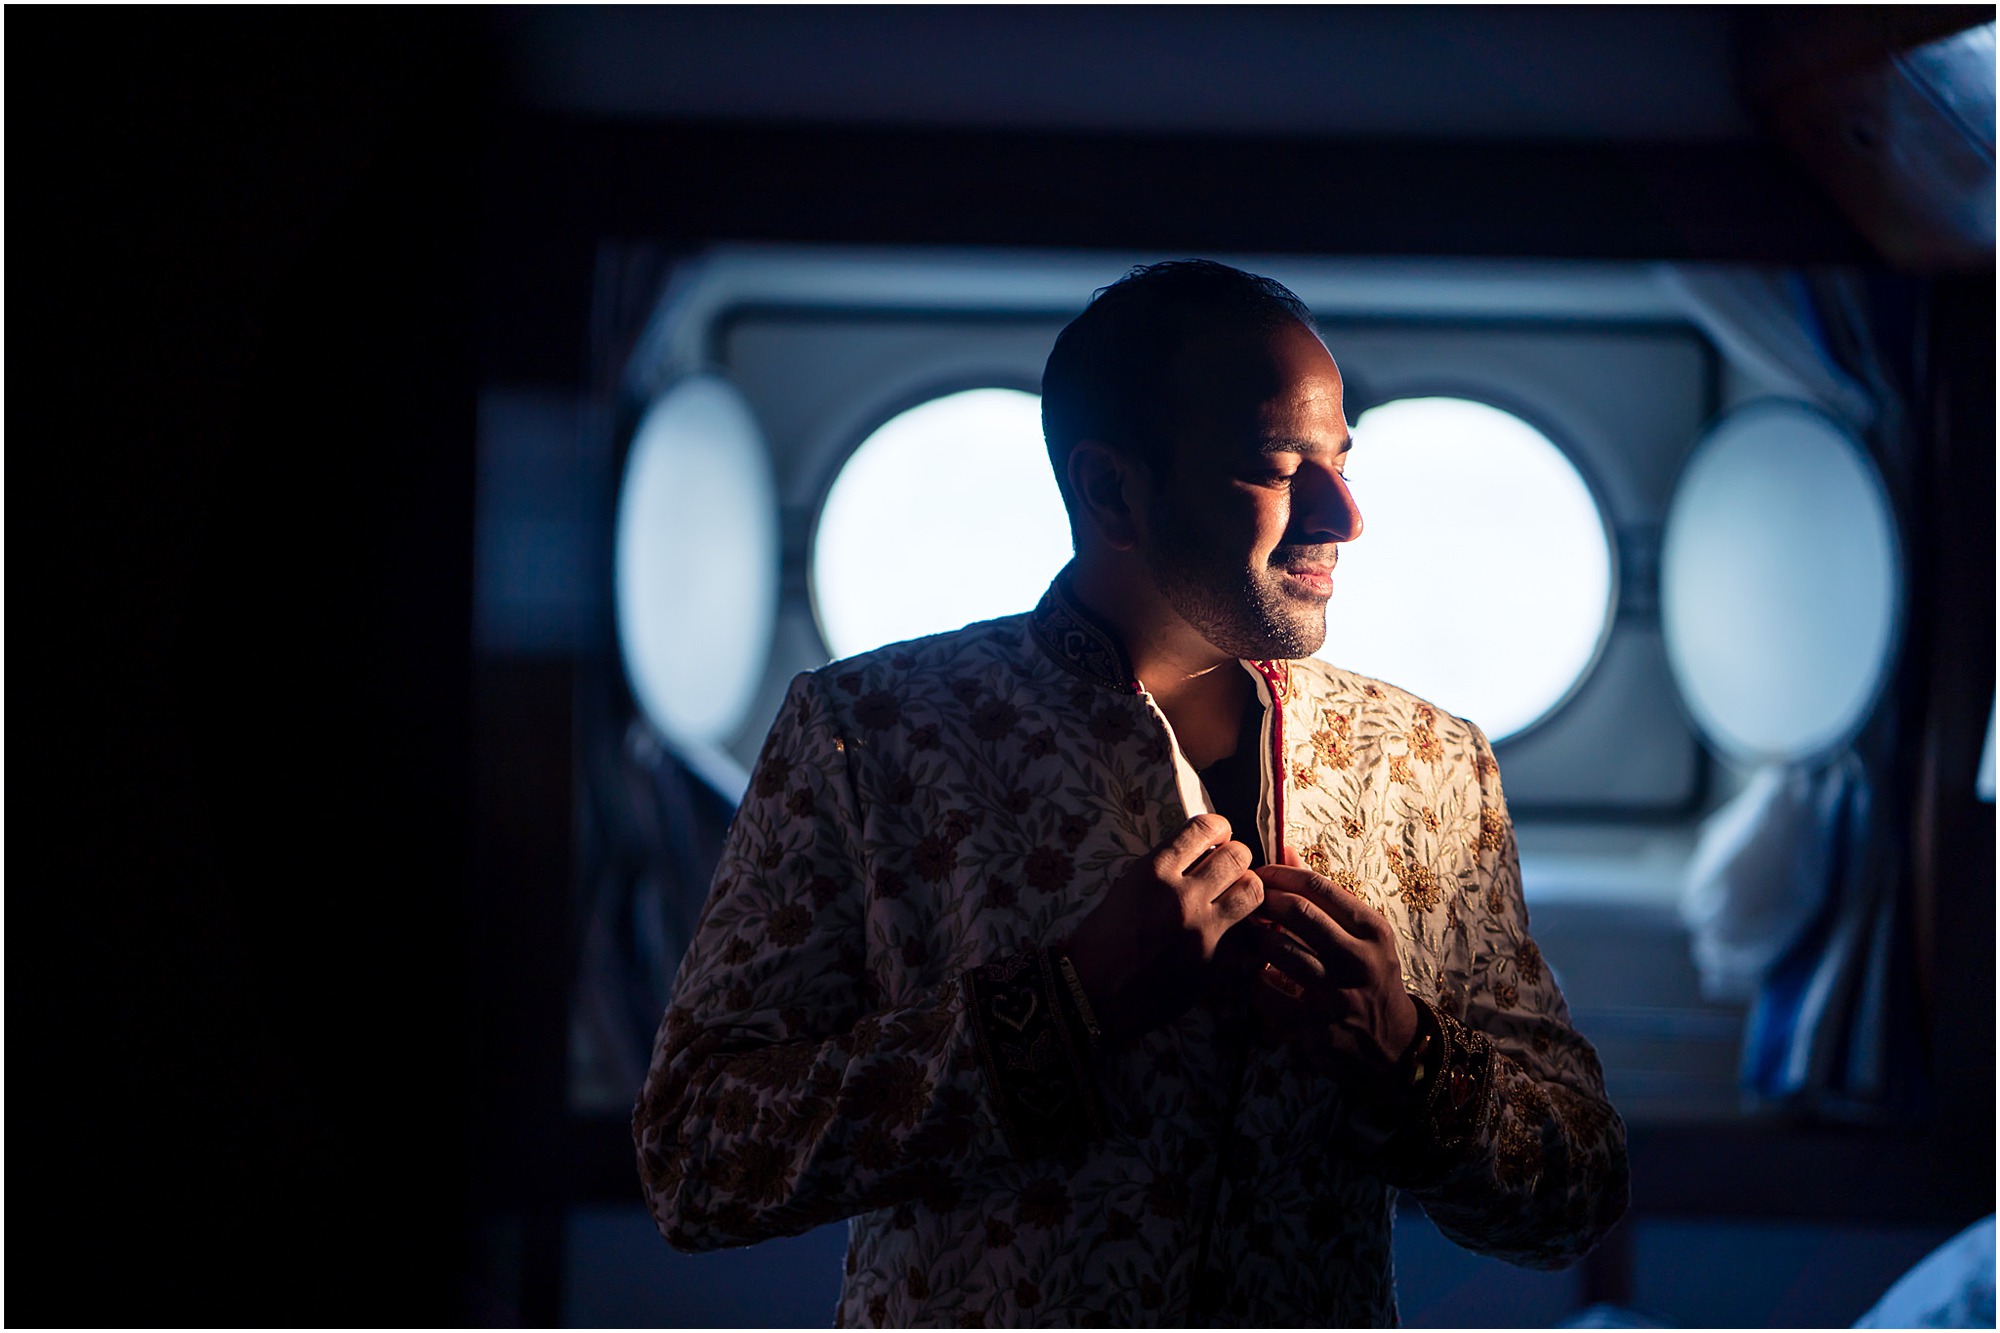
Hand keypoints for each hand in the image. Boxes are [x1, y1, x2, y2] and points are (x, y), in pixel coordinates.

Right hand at [1060, 813, 1265, 1043]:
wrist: (1091, 994)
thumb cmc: (1100, 940)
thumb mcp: (1125, 888)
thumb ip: (1165, 869)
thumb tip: (1201, 855)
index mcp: (1154, 872)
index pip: (1205, 828)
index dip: (1217, 829)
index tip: (1217, 837)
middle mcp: (1183, 897)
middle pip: (1237, 856)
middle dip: (1234, 858)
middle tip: (1225, 870)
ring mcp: (1203, 933)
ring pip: (1252, 891)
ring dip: (1244, 890)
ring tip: (1232, 899)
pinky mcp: (1216, 966)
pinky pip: (1249, 938)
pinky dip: (1245, 934)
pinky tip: (1232, 937)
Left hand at [1235, 849, 1418, 1086]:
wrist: (1392, 1043)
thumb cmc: (1369, 976)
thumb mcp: (1362, 934)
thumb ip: (1324, 896)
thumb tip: (1286, 851)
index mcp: (1372, 930)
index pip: (1318, 886)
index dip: (1280, 875)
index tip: (1260, 873)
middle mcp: (1358, 959)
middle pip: (1297, 912)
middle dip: (1264, 900)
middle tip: (1248, 900)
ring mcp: (1337, 993)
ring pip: (1279, 950)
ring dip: (1255, 939)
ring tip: (1249, 935)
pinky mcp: (1316, 1025)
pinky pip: (1267, 993)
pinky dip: (1254, 981)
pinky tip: (1254, 975)